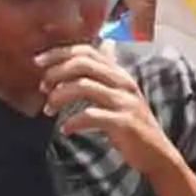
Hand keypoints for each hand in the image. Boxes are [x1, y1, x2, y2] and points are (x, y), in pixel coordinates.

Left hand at [37, 44, 176, 177]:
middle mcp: (123, 83)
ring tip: (48, 109)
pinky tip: (65, 130)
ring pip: (83, 86)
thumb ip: (112, 70)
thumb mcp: (124, 91)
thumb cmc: (134, 123)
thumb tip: (108, 42)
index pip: (87, 51)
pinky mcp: (123, 122)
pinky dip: (72, 122)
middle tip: (42, 87)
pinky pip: (90, 116)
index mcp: (120, 74)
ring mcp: (124, 102)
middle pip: (83, 64)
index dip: (59, 53)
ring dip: (59, 96)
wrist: (157, 153)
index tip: (38, 62)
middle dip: (56, 73)